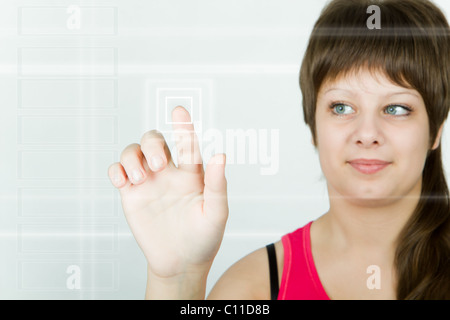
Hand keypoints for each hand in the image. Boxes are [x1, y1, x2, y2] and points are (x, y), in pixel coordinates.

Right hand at [108, 106, 227, 278]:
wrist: (181, 263)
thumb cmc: (204, 238)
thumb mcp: (216, 213)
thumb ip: (218, 185)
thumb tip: (221, 155)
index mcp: (192, 174)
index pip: (186, 143)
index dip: (183, 125)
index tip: (179, 110)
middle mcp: (169, 173)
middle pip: (154, 140)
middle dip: (152, 145)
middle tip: (159, 166)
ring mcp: (149, 183)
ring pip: (133, 152)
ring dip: (132, 158)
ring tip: (140, 179)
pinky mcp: (132, 195)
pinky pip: (117, 172)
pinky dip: (116, 170)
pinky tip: (123, 182)